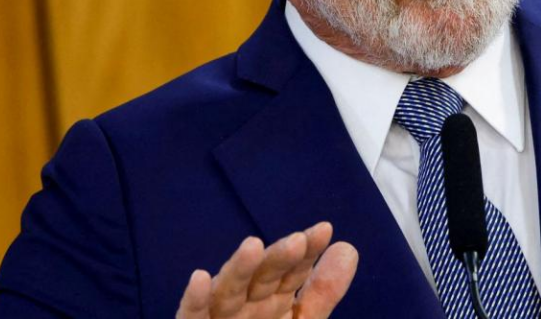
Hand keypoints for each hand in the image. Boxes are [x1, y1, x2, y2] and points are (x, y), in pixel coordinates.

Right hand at [176, 222, 357, 318]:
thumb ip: (324, 292)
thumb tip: (348, 247)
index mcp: (273, 299)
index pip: (291, 270)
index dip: (306, 251)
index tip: (323, 231)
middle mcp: (246, 304)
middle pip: (263, 277)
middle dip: (279, 258)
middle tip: (297, 241)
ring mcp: (220, 318)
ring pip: (228, 291)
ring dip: (239, 269)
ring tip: (253, 245)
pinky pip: (192, 317)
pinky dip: (194, 300)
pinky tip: (199, 277)